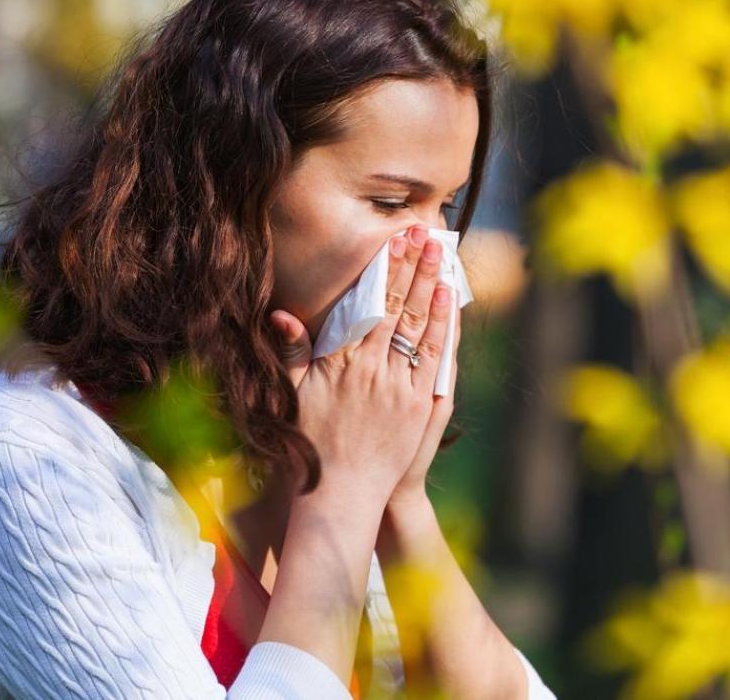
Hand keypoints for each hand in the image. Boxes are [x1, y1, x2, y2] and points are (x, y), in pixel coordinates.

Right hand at [268, 224, 453, 501]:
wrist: (342, 495)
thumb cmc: (312, 445)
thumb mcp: (293, 396)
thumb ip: (292, 353)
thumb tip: (283, 315)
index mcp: (340, 363)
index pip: (366, 305)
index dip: (382, 270)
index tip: (393, 242)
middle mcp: (371, 369)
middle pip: (396, 306)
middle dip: (411, 266)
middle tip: (423, 234)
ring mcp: (398, 387)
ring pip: (418, 325)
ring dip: (430, 286)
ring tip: (439, 255)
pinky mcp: (419, 405)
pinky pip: (434, 357)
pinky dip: (442, 326)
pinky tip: (447, 299)